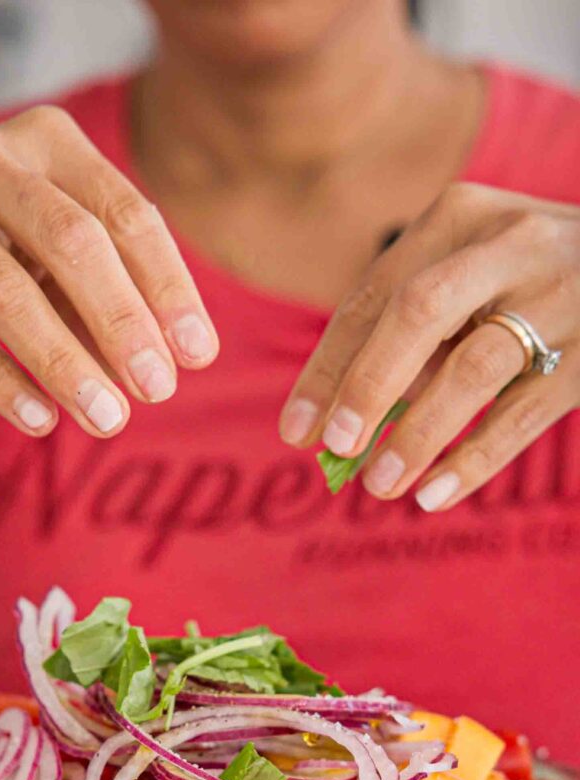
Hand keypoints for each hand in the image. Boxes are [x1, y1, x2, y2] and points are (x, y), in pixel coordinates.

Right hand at [0, 106, 217, 436]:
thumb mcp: (59, 255)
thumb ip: (115, 291)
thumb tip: (181, 355)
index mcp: (49, 141)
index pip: (125, 213)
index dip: (168, 286)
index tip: (198, 354)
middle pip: (70, 242)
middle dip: (122, 321)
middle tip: (159, 389)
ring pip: (5, 290)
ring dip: (64, 363)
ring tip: (108, 418)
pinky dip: (0, 380)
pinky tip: (40, 419)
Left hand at [279, 183, 579, 509]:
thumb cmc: (526, 279)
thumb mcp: (469, 277)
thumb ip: (413, 335)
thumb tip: (346, 422)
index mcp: (457, 217)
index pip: (372, 295)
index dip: (327, 367)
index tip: (295, 429)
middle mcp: (508, 244)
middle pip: (418, 313)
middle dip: (367, 386)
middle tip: (335, 448)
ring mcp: (559, 294)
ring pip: (472, 368)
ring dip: (417, 434)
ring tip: (379, 486)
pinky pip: (522, 414)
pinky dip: (473, 459)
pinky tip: (434, 495)